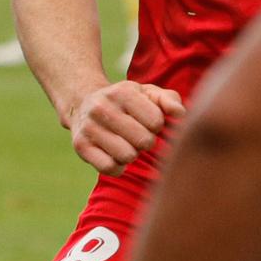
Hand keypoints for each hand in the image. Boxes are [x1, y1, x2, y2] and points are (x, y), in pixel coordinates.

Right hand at [65, 82, 185, 175]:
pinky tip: (115, 155)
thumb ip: (169, 100)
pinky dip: (118, 166)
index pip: (156, 122)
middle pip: (144, 141)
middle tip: (137, 135)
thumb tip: (180, 114)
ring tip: (126, 144)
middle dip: (146, 141)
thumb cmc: (126, 102)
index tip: (148, 122)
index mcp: (122, 92)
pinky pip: (109, 168)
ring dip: (132, 154)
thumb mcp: (147, 93)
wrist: (83, 103)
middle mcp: (102, 107)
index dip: (157, 126)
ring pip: (127, 156)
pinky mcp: (80, 145)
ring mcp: (89, 127)